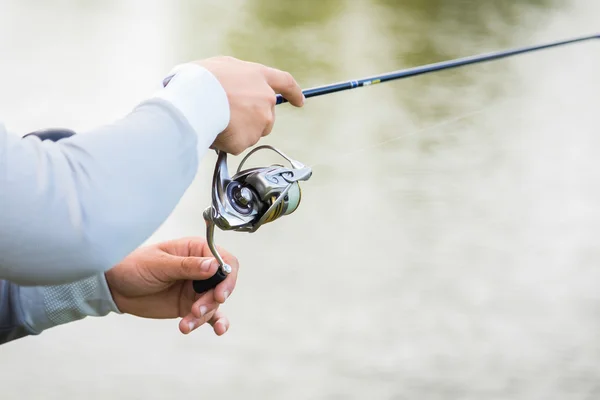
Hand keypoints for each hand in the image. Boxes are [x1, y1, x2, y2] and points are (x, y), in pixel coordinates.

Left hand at [105, 237, 238, 335]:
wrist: (114, 287)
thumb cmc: (133, 266)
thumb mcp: (158, 264)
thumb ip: (187, 266)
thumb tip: (214, 265)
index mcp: (195, 250)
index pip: (224, 260)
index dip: (227, 277)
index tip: (220, 293)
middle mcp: (200, 269)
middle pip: (223, 284)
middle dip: (213, 300)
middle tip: (198, 310)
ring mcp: (196, 288)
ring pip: (214, 303)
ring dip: (204, 315)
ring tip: (187, 323)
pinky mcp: (190, 305)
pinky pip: (209, 314)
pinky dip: (215, 322)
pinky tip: (219, 329)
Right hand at [196, 56, 304, 154]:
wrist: (194, 99)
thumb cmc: (201, 79)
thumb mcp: (221, 66)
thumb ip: (236, 78)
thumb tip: (234, 89)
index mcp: (259, 76)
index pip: (285, 82)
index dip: (293, 93)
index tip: (300, 101)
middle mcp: (266, 99)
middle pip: (267, 116)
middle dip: (253, 120)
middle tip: (229, 116)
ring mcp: (259, 121)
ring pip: (252, 133)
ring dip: (238, 131)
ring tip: (216, 120)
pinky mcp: (247, 140)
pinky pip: (237, 145)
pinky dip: (226, 142)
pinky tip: (213, 131)